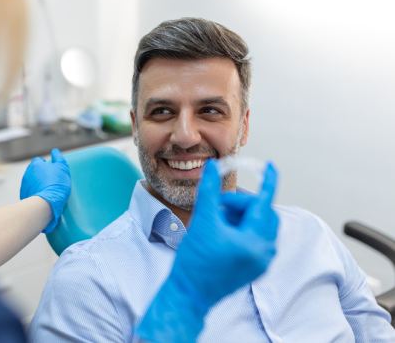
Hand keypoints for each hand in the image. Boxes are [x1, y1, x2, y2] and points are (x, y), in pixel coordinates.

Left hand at [20, 148, 70, 232]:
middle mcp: (27, 173)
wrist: (45, 203)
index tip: (52, 169)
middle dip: (41, 173)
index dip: (46, 164)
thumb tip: (55, 151)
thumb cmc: (55, 184)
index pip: (39, 160)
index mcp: (36, 165)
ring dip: (38, 183)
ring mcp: (24, 185)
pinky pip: (31, 191)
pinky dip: (36, 192)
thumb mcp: (62, 168)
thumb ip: (58, 158)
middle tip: (51, 179)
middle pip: (34, 171)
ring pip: (32, 181)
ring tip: (49, 189)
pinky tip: (44, 196)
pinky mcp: (24, 196)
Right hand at [136, 159, 278, 341]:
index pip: (265, 203)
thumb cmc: (194, 261)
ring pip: (258, 225)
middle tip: (220, 206)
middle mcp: (264, 253)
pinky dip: (241, 227)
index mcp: (255, 242)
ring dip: (241, 216)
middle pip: (262, 214)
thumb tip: (212, 166)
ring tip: (217, 220)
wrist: (188, 294)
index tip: (271, 165)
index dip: (268, 181)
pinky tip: (222, 231)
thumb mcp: (202, 221)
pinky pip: (255, 237)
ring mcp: (261, 262)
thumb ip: (210, 191)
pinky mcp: (254, 267)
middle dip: (242, 204)